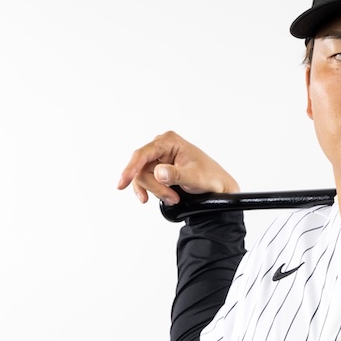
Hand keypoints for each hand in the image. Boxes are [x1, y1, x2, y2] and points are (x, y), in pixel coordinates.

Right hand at [116, 131, 238, 204]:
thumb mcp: (195, 178)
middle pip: (141, 168)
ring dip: (156, 191)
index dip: (131, 169)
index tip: (123, 183)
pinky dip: (153, 191)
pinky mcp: (157, 168)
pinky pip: (145, 181)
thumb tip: (158, 172)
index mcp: (170, 141)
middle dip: (154, 187)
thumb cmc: (210, 178)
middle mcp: (161, 146)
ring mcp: (158, 157)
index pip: (143, 154)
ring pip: (142, 177)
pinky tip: (161, 197)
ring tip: (174, 198)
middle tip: (172, 198)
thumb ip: (176, 175)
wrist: (218, 186)